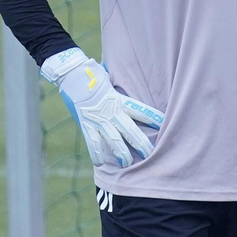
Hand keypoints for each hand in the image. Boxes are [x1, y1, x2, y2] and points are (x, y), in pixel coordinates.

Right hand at [41, 48, 163, 167]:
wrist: (72, 73)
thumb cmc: (90, 72)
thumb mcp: (109, 78)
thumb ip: (115, 86)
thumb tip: (120, 82)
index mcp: (119, 99)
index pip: (141, 110)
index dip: (153, 118)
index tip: (164, 125)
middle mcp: (112, 111)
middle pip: (131, 130)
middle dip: (142, 144)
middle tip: (151, 155)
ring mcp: (99, 119)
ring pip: (114, 139)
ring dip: (121, 152)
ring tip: (127, 164)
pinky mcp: (85, 123)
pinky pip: (92, 141)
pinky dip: (96, 153)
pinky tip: (99, 164)